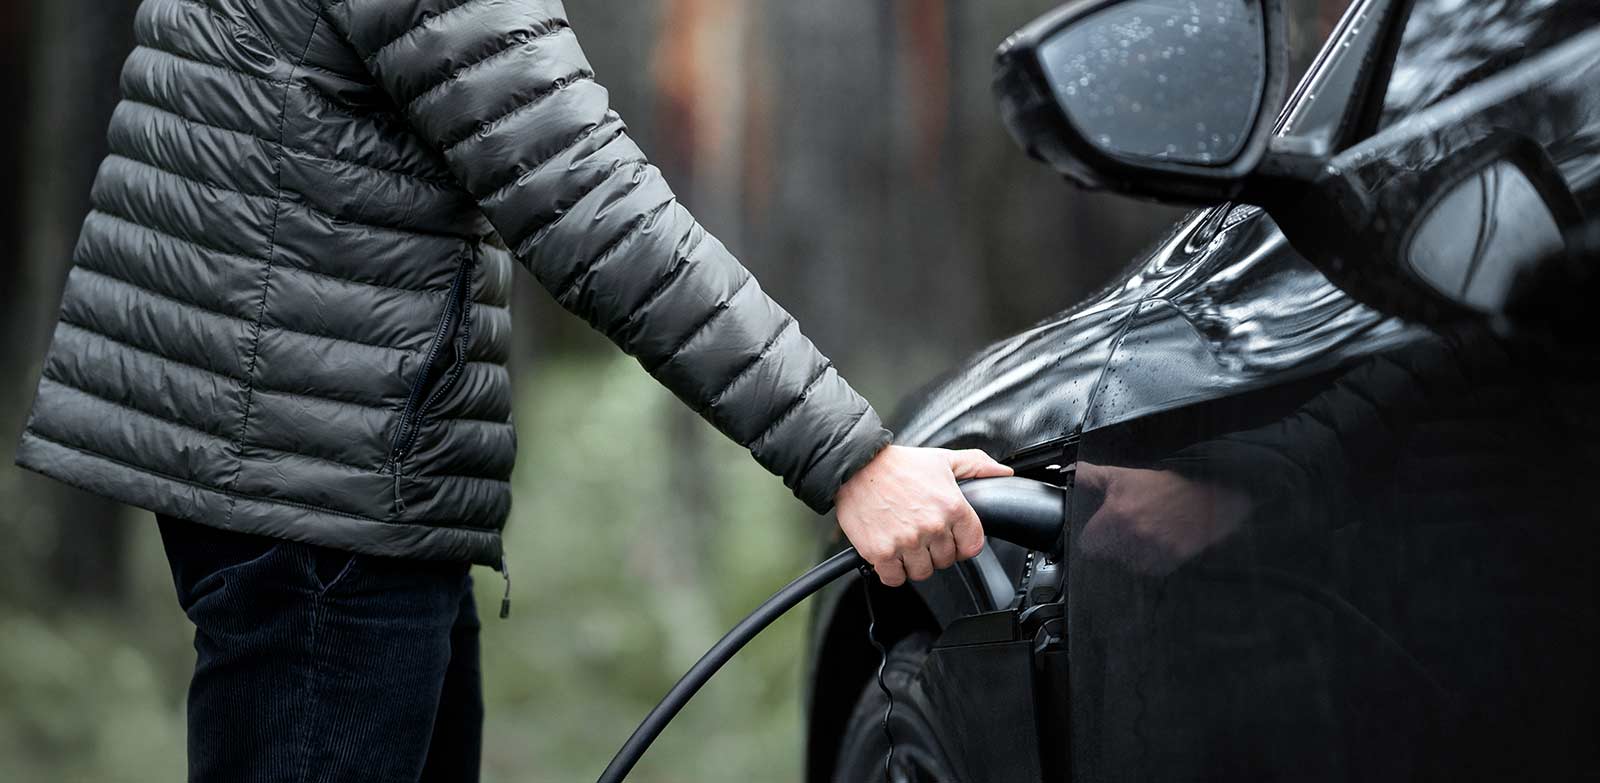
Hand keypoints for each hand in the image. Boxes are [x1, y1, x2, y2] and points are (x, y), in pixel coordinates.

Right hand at [835, 446, 1013, 586]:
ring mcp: (906, 541)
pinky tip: (890, 554)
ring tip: (905, 542)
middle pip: (946, 561)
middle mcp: (931, 526)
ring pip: (922, 572)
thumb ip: (977, 466)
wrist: (855, 466)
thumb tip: (1003, 474)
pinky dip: (892, 571)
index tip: (951, 540)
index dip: (962, 544)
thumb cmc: (897, 465)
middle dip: (936, 551)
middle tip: (921, 534)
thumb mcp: (943, 459)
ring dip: (914, 562)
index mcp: (951, 506)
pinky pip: (895, 579)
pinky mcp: (881, 552)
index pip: (972, 545)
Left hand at [1075, 463, 1252, 575]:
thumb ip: (1090, 476)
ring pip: (1126, 565)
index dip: (1092, 538)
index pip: (1087, 546)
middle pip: (1107, 556)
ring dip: (1131, 554)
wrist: (1208, 500)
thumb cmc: (1167, 487)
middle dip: (1112, 544)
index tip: (1099, 532)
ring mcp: (1150, 553)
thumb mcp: (1124, 477)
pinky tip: (1158, 542)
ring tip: (1144, 534)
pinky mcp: (1167, 564)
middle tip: (1126, 529)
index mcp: (1116, 517)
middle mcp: (1132, 538)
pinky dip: (1150, 560)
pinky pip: (1148, 570)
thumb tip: (1069, 471)